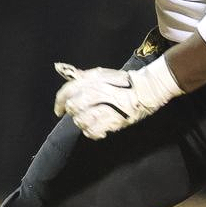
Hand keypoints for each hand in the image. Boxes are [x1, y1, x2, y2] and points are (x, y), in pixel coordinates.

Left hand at [53, 56, 182, 138]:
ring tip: (89, 122)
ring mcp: (105, 107)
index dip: (59, 102)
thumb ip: (86, 76)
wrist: (146, 90)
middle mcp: (97, 92)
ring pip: (81, 120)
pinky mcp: (113, 120)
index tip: (59, 110)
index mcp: (93, 79)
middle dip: (73, 112)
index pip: (68, 90)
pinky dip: (92, 132)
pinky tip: (97, 130)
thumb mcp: (104, 74)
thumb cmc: (124, 82)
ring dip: (82, 123)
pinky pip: (93, 131)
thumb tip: (70, 74)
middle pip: (74, 106)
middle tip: (78, 114)